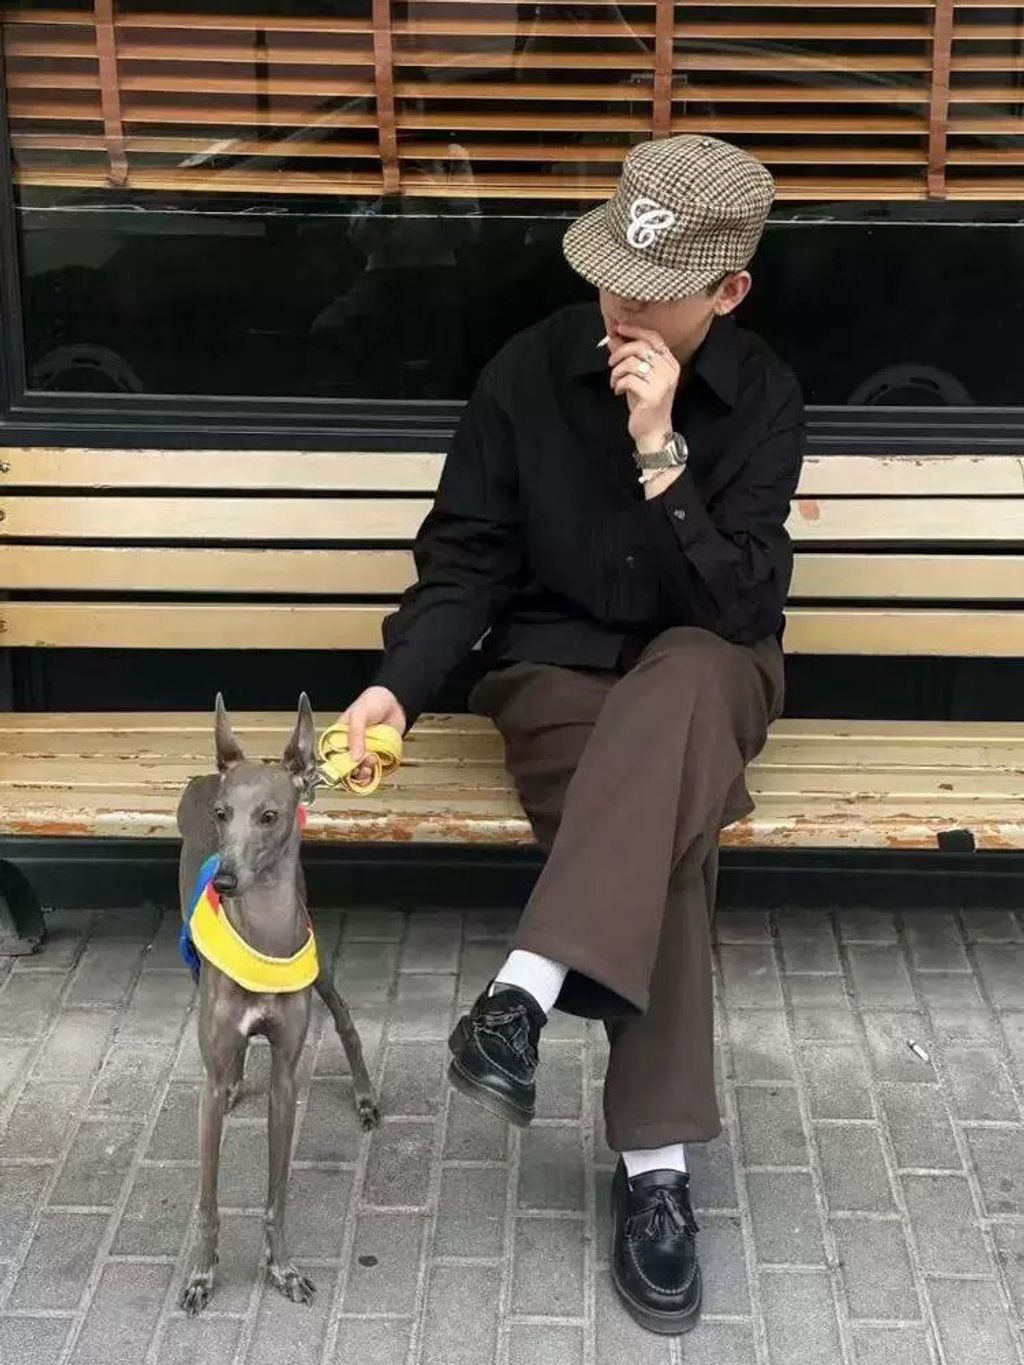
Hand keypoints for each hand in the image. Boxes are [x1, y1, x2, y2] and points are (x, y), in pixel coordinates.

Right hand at [340, 686, 406, 786]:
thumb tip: (354, 757)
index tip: (347, 768)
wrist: (396, 702)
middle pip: (346, 768)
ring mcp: (364, 752)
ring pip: (360, 771)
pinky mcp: (378, 756)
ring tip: (371, 763)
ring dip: (365, 773)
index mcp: (339, 736)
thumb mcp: (359, 715)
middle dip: (354, 771)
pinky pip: (374, 770)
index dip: (338, 765)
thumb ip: (355, 735)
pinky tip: (377, 767)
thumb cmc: (373, 702)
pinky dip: (375, 773)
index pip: (333, 756)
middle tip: (362, 767)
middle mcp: (350, 746)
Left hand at [606, 322, 680, 448]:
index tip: (618, 328)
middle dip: (620, 352)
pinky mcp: (653, 395)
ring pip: (632, 363)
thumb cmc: (644, 404)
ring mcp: (663, 383)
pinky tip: (617, 391)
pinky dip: (618, 383)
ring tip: (614, 381)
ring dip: (617, 371)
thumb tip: (614, 338)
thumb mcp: (636, 377)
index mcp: (669, 363)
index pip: (654, 337)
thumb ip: (628, 357)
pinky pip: (629, 379)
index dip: (635, 330)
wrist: (652, 431)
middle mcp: (669, 370)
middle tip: (611, 363)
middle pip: (641, 347)